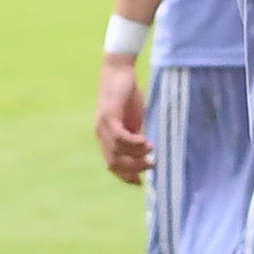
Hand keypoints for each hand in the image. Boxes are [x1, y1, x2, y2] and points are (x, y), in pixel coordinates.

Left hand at [96, 55, 152, 182]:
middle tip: (152, 165)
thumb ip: (137, 138)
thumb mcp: (134, 121)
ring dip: (136, 156)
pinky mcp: (108, 116)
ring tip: (152, 152)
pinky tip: (146, 142)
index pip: (113, 165)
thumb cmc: (128, 95)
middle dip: (133, 169)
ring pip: (117, 152)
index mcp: (106, 138)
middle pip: (114, 163)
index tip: (141, 183)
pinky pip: (119, 137)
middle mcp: (101, 135)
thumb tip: (147, 156)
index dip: (126, 176)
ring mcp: (103, 126)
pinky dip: (133, 144)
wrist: (119, 71)